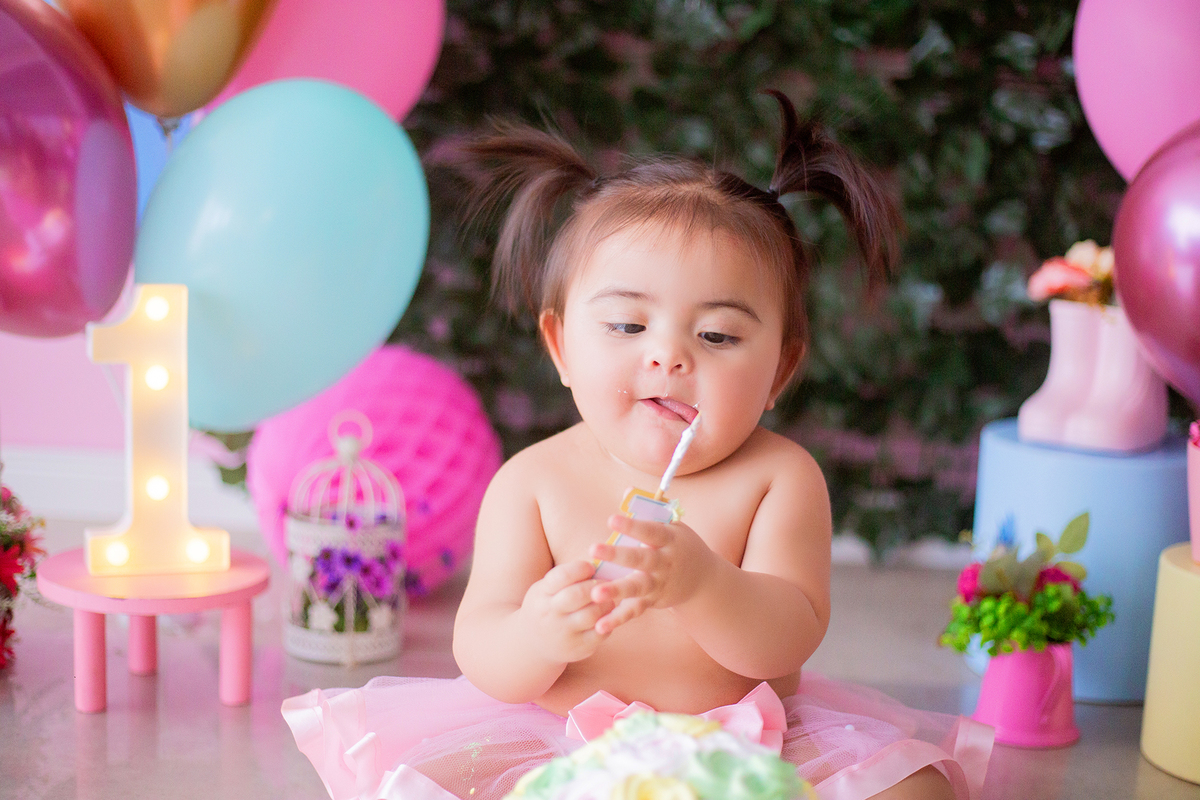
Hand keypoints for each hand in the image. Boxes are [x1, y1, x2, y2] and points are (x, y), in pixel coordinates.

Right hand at [521, 559, 614, 663]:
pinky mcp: (578, 649)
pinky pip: (600, 634)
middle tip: (607, 583)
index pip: (562, 576)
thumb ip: (566, 577)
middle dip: (597, 586)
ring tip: (609, 600)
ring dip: (606, 604)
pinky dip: (608, 622)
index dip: (581, 568)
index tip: (591, 568)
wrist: (532, 644)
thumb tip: (598, 564)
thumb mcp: (546, 589)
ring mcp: (563, 633)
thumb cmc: (546, 606)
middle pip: (577, 595)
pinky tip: (607, 616)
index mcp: (541, 594)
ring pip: (591, 615)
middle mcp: (549, 614)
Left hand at [587, 514, 716, 633]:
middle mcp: (665, 563)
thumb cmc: (682, 546)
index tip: (612, 519)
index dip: (632, 525)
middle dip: (618, 554)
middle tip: (593, 548)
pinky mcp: (653, 602)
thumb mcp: (673, 526)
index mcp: (670, 540)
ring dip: (616, 591)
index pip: (650, 530)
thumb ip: (650, 511)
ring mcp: (659, 584)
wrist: (705, 581)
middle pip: (641, 559)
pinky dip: (617, 619)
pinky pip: (634, 611)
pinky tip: (600, 626)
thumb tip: (626, 491)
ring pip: (637, 588)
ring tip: (596, 593)